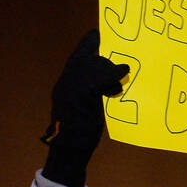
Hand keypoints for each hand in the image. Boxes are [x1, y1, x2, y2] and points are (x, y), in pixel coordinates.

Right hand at [40, 30, 129, 186]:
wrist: (69, 152)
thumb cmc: (78, 137)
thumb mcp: (82, 110)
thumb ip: (89, 94)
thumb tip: (107, 82)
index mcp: (64, 87)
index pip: (76, 59)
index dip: (87, 46)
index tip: (95, 34)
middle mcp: (65, 84)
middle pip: (86, 60)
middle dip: (103, 65)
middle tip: (120, 71)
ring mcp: (71, 89)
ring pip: (94, 67)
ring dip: (109, 74)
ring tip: (115, 89)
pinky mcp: (82, 95)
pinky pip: (100, 78)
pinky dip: (113, 74)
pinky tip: (123, 72)